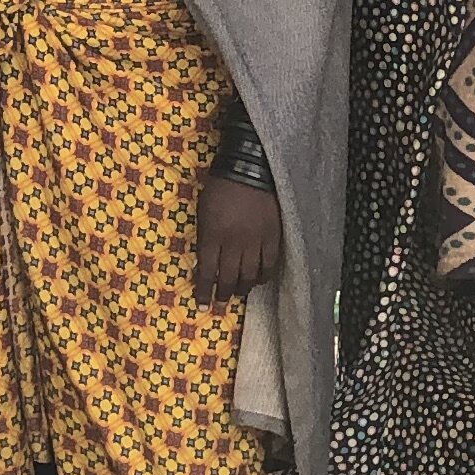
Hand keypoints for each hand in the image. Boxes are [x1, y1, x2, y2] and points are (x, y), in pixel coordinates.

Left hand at [193, 177, 282, 304]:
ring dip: (243, 288)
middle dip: (224, 293)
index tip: (203, 304)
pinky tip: (258, 280)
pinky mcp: (273, 237)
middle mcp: (233, 243)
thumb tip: (204, 261)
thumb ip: (204, 237)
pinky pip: (269, 265)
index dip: (204, 290)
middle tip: (222, 301)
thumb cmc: (219, 188)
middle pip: (229, 278)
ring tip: (239, 293)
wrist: (249, 170)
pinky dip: (263, 276)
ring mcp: (255, 242)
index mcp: (212, 236)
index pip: (206, 272)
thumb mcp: (202, 211)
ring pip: (249, 275)